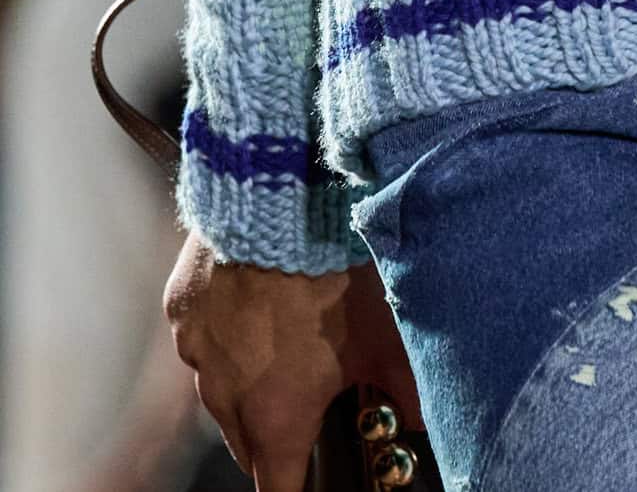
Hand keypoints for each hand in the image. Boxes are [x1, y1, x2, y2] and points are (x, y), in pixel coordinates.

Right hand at [164, 230, 419, 491]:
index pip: (277, 490)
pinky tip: (254, 298)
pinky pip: (201, 336)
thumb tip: (424, 417)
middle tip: (308, 406)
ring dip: (246, 380)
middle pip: (246, 444)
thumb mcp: (382, 336)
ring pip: (219, 389)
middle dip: (273, 436)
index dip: (295, 489)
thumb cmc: (332, 275)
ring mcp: (197, 356)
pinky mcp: (181, 312)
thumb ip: (403, 388)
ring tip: (282, 342)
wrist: (278, 205)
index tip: (308, 483)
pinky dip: (224, 330)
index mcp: (275, 420)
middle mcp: (226, 399)